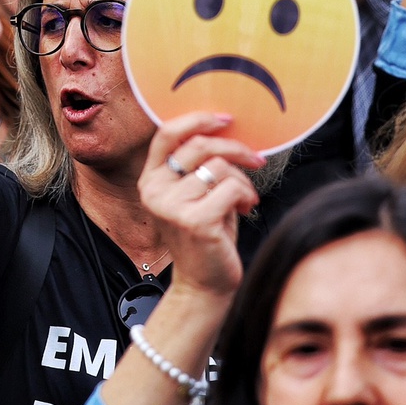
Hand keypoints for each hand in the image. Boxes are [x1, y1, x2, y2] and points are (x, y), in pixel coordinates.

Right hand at [139, 112, 260, 297]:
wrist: (204, 285)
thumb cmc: (205, 236)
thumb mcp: (193, 195)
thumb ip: (197, 165)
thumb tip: (225, 130)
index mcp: (150, 179)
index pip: (166, 134)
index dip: (197, 120)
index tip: (224, 119)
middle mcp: (154, 190)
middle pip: (199, 146)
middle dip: (235, 148)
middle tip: (255, 159)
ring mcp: (172, 206)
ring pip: (219, 168)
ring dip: (242, 180)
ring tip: (245, 198)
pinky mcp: (195, 221)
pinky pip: (231, 188)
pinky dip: (246, 195)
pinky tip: (245, 209)